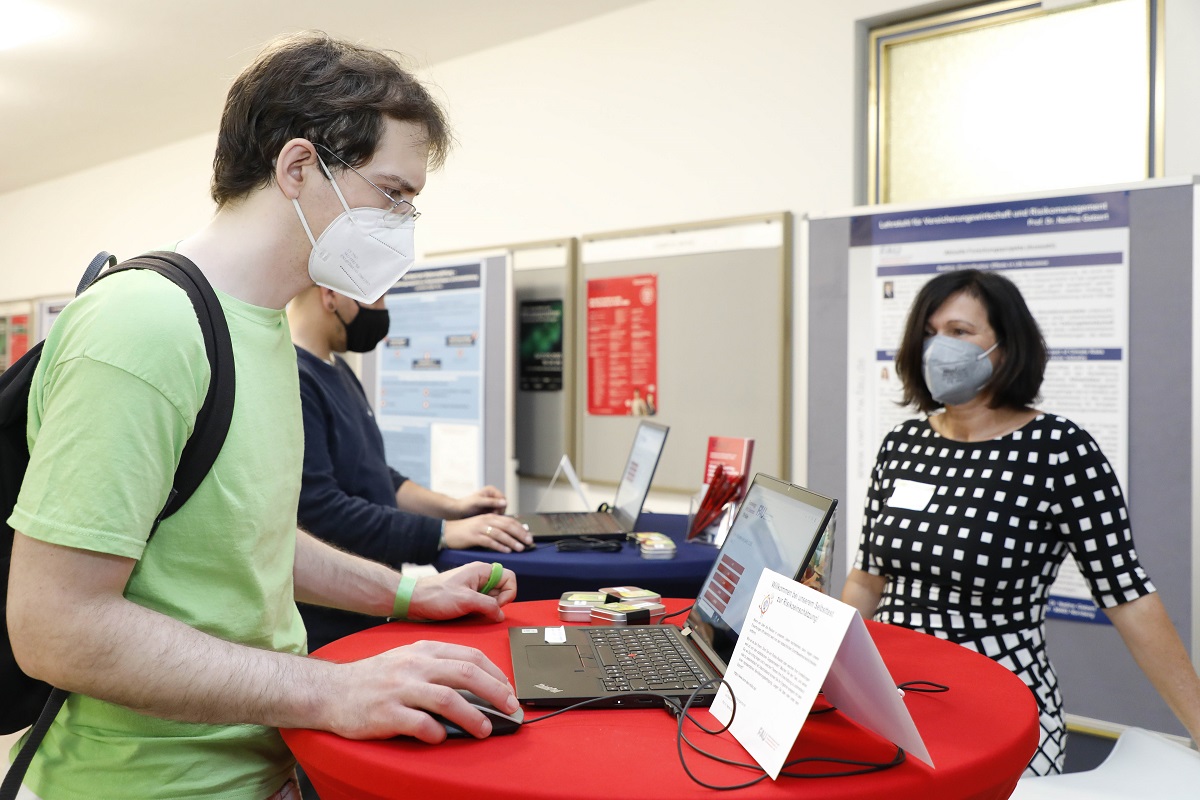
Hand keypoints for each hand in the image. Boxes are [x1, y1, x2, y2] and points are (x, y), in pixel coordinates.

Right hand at [325, 640, 518, 741]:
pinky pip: (420, 724)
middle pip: (466, 674)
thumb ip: (438, 667)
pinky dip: (437, 733)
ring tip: (485, 729)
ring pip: (448, 699)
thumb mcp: (408, 659)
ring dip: (473, 716)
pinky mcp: (386, 713)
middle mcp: (415, 665)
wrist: (332, 690)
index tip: (509, 690)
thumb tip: (478, 684)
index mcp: (424, 650)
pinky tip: (442, 737)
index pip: (470, 656)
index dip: (496, 673)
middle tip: (510, 708)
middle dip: (495, 692)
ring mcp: (400, 688)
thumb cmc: (375, 677)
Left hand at [408, 561, 517, 621]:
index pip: (509, 577)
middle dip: (496, 603)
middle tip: (481, 609)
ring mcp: (473, 587)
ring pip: (492, 598)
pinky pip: (481, 604)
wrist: (413, 600)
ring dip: (486, 608)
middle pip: (502, 589)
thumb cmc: (435, 596)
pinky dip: (478, 611)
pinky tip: (466, 613)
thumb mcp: (466, 600)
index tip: (496, 605)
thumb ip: (488, 606)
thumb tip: (500, 615)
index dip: (508, 593)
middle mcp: (479, 576)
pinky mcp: (466, 596)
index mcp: (481, 570)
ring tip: (470, 611)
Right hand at [442, 513, 532, 552]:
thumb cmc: (467, 531)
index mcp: (490, 516)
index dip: (521, 528)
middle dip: (520, 534)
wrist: (448, 532)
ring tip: (520, 548)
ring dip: (512, 541)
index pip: (510, 521)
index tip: (530, 536)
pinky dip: (499, 546)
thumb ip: (496, 528)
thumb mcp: (483, 525)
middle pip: (508, 526)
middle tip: (529, 542)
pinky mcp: (474, 536)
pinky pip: (489, 541)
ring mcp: (480, 528)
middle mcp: (486, 520)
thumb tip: (513, 534)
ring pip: (500, 534)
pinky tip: (507, 551)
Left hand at [450, 486, 506, 518]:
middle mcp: (493, 495)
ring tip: (486, 517)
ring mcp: (492, 503)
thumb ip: (492, 502)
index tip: (494, 513)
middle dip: (498, 512)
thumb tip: (505, 502)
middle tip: (489, 516)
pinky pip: (496, 514)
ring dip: (495, 515)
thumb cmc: (466, 505)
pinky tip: (486, 518)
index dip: (501, 507)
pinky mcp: (490, 509)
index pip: (503, 499)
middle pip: (503, 505)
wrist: (458, 511)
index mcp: (491, 490)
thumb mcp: (479, 503)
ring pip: (500, 511)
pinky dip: (492, 517)